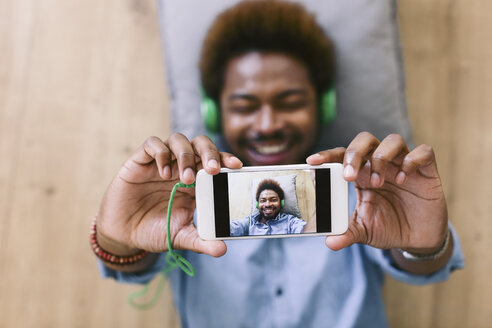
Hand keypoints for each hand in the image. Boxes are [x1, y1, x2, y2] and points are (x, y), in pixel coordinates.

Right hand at [97, 134, 241, 259]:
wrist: (123, 233)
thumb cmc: (154, 230)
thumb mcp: (180, 237)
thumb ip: (201, 241)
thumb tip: (222, 250)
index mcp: (196, 182)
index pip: (215, 161)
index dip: (226, 159)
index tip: (237, 166)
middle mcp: (181, 167)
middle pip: (200, 145)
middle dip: (210, 152)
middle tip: (213, 169)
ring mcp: (162, 162)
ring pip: (179, 140)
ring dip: (186, 155)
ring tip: (186, 178)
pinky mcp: (140, 161)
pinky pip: (153, 144)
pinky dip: (161, 153)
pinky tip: (164, 173)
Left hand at [307, 132, 448, 252]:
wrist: (417, 239)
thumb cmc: (388, 227)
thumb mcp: (364, 232)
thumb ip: (347, 233)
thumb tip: (329, 242)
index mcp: (361, 175)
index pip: (342, 155)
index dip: (327, 154)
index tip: (312, 161)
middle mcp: (380, 165)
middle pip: (365, 141)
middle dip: (354, 153)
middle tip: (349, 176)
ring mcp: (403, 165)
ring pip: (392, 141)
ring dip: (381, 158)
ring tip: (378, 183)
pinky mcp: (426, 171)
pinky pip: (423, 152)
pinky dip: (412, 161)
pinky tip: (404, 178)